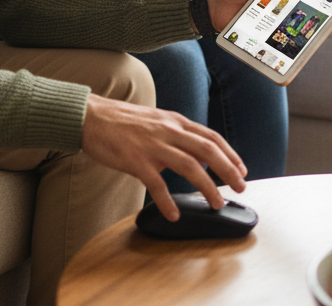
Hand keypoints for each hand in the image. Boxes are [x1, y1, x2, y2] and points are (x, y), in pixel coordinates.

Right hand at [80, 93, 246, 220]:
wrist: (90, 117)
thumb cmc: (121, 121)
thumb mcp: (155, 120)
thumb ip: (177, 134)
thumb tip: (199, 154)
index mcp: (174, 121)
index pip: (210, 136)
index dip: (230, 154)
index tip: (241, 169)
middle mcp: (167, 131)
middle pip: (207, 150)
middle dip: (228, 170)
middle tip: (240, 187)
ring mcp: (152, 145)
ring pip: (190, 166)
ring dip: (207, 187)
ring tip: (216, 204)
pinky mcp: (136, 160)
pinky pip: (157, 184)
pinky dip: (168, 201)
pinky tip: (174, 214)